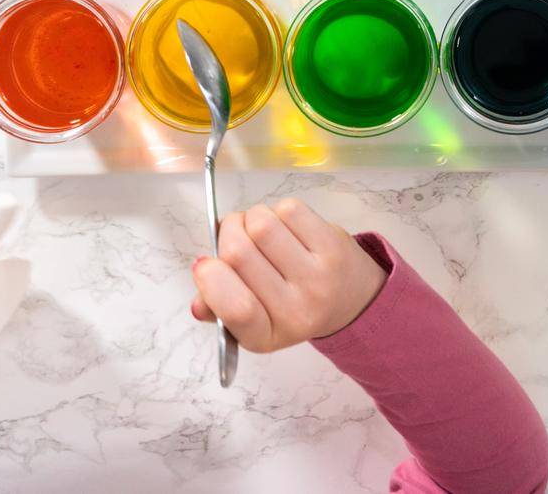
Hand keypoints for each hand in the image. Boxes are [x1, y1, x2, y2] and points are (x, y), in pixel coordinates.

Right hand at [191, 199, 386, 352]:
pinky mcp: (333, 245)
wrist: (350, 299)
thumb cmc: (291, 306)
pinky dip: (276, 210)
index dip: (211, 280)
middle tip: (231, 234)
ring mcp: (318, 276)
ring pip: (262, 224)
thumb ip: (219, 310)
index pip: (236, 308)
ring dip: (250, 218)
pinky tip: (283, 225)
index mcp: (267, 336)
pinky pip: (288, 210)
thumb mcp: (253, 322)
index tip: (205, 265)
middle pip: (239, 254)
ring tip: (258, 230)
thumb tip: (198, 300)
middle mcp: (297, 310)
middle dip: (226, 235)